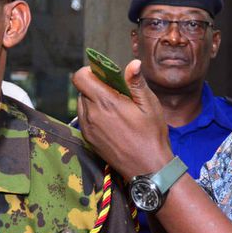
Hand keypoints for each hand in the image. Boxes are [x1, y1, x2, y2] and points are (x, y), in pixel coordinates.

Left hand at [72, 59, 173, 178]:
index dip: (91, 71)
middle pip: (82, 89)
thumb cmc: (151, 136)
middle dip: (96, 86)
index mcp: (105, 102)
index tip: (105, 75)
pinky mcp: (88, 139)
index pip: (80, 77)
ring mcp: (88, 128)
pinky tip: (111, 121)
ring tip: (114, 108)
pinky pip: (84, 119)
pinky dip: (93, 115)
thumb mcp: (149, 105)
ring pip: (82, 104)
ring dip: (93, 100)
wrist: (148, 168)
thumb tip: (133, 63)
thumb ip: (136, 83)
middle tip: (116, 93)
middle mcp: (92, 114)